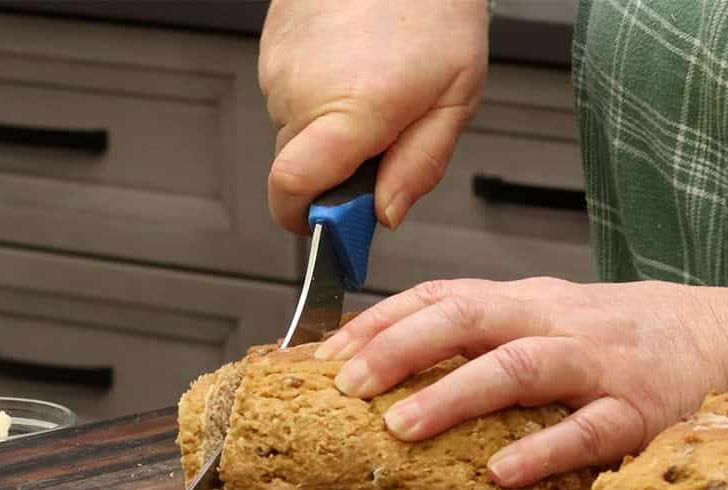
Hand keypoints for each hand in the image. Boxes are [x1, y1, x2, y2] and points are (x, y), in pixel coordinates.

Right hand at [259, 0, 488, 233]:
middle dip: (336, 177)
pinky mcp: (271, 48)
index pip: (291, 189)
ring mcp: (279, 67)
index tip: (332, 229)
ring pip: (294, 133)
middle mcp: (302, 90)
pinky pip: (290, 98)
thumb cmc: (436, 9)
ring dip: (331, 132)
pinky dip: (320, 99)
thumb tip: (386, 215)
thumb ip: (420, 165)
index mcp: (351, 109)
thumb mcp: (456, 98)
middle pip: (298, 169)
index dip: (305, 221)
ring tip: (375, 92)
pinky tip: (355, 70)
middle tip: (384, 147)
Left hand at [314, 278, 727, 485]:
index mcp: (534, 300)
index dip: (382, 320)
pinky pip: (587, 429)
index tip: (326, 354)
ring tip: (401, 424)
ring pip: (520, 366)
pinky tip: (500, 471)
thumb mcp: (559, 316)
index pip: (445, 294)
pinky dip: (541, 449)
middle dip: (400, 346)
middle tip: (347, 385)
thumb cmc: (632, 333)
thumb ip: (497, 331)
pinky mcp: (640, 410)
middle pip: (469, 317)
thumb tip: (405, 356)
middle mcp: (560, 322)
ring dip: (455, 393)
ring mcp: (601, 364)